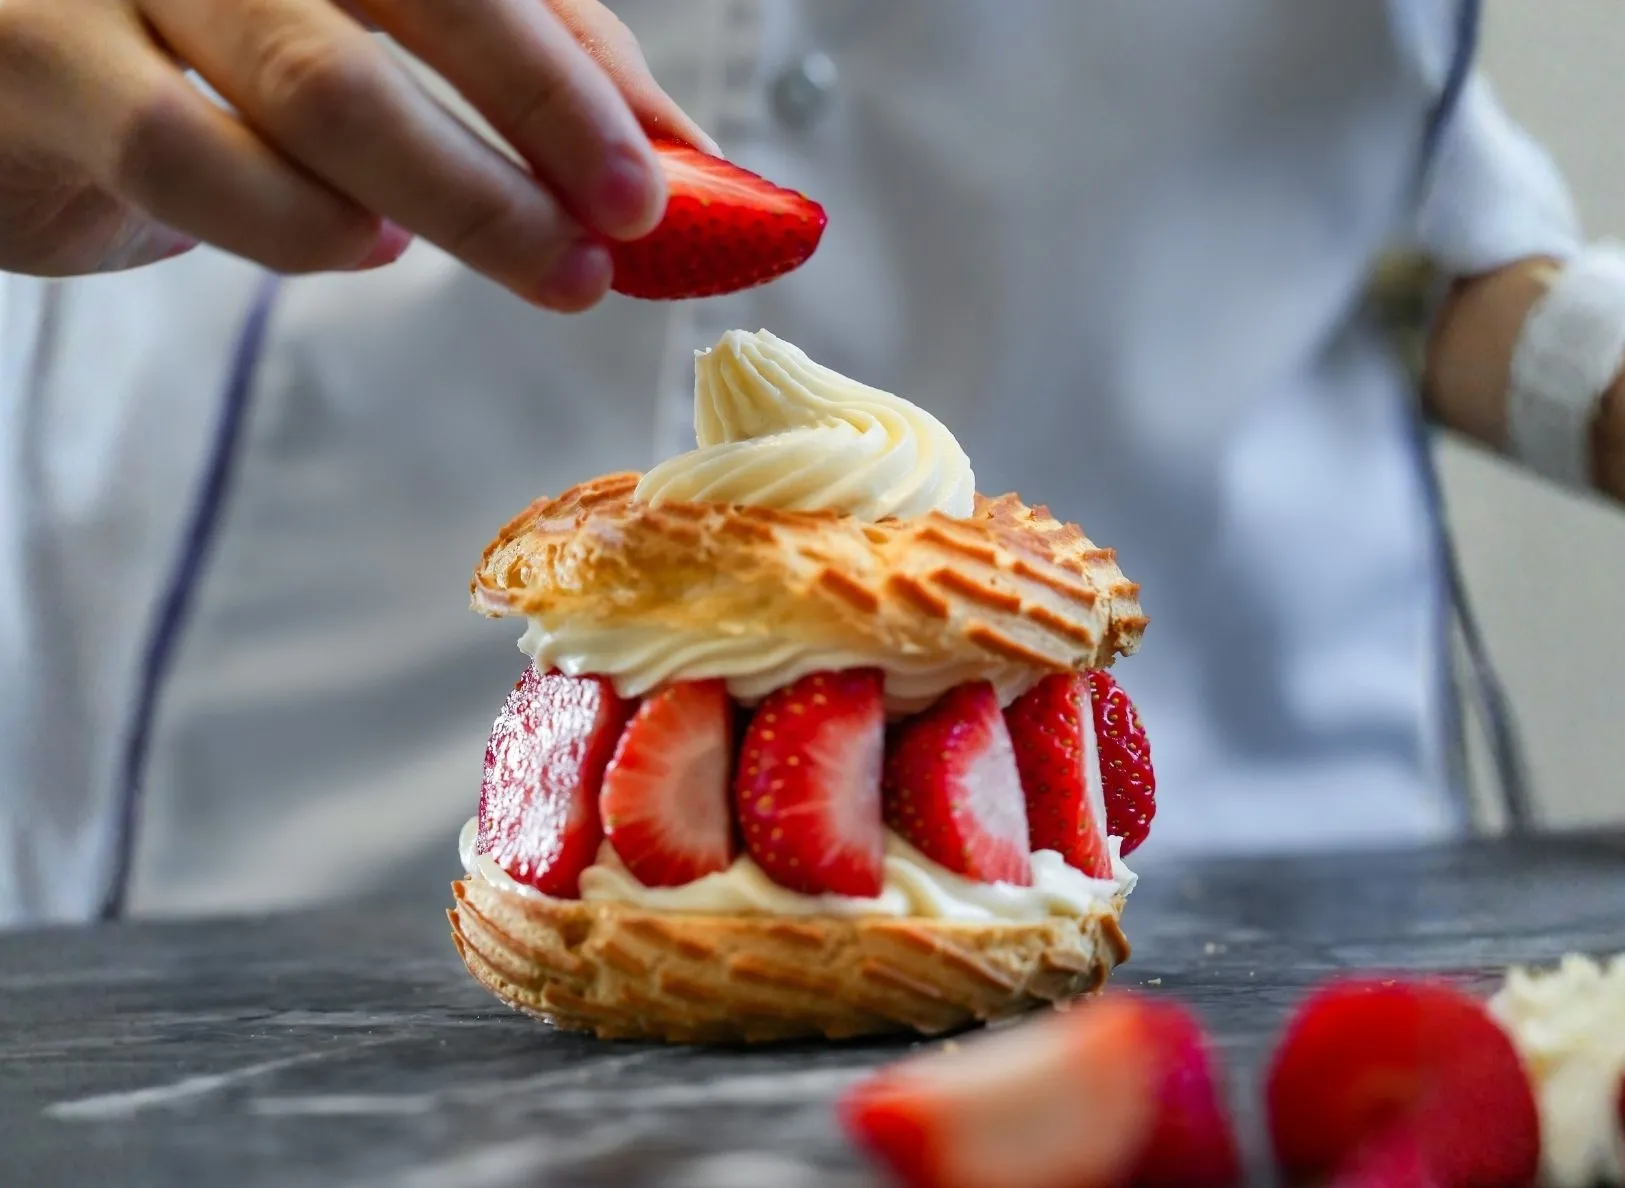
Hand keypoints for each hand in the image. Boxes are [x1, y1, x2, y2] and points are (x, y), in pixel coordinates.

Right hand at [0, 0, 712, 309]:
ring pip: (324, 85)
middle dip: (547, 125)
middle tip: (622, 231)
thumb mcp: (374, 32)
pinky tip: (363, 245)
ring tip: (544, 265)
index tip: (668, 178)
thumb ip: (521, 62)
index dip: (590, 72)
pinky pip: (188, 155)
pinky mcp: (37, 58)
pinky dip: (300, 222)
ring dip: (462, 198)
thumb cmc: (202, 50)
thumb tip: (676, 151)